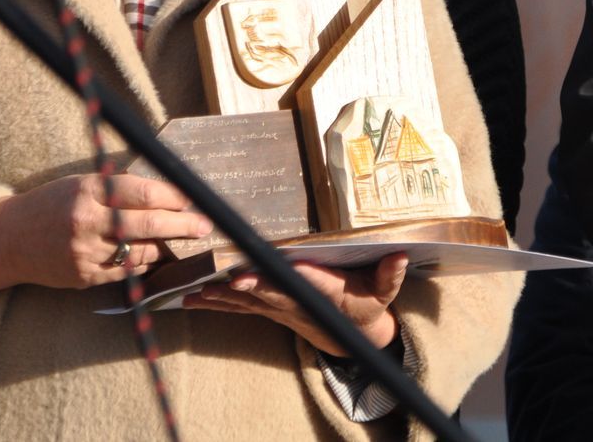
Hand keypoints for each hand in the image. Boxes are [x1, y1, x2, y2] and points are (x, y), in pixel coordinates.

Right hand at [0, 174, 210, 296]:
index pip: (139, 191)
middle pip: (146, 223)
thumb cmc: (51, 204)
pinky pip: (126, 270)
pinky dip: (143, 262)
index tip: (192, 198)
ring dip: (164, 245)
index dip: (172, 195)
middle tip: (204, 226)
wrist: (9, 239)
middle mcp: (86, 222)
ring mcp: (85, 253)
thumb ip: (116, 189)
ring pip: (140, 250)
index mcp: (86, 191)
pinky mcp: (84, 277)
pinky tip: (152, 255)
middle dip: (182, 225)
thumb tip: (166, 193)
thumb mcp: (80, 184)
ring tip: (178, 240)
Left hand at [185, 253, 409, 356]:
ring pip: (249, 303)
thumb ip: (390, 274)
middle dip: (247, 289)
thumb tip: (400, 255)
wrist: (353, 337)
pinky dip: (216, 303)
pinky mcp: (271, 310)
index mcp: (326, 293)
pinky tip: (192, 299)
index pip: (304, 285)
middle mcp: (299, 303)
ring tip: (194, 293)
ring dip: (221, 299)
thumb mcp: (384, 291)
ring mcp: (282, 309)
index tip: (266, 272)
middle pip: (269, 295)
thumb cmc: (367, 306)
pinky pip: (241, 308)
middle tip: (225, 281)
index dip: (286, 279)